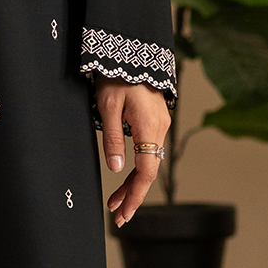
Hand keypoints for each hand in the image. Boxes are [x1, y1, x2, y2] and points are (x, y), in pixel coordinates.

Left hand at [95, 81, 170, 225]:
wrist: (131, 51)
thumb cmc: (116, 76)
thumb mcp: (107, 107)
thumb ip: (113, 140)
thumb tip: (115, 169)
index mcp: (149, 128)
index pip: (146, 172)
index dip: (135, 195)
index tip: (124, 213)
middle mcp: (160, 128)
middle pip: (149, 171)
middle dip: (133, 195)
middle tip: (118, 216)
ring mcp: (160, 124)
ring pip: (149, 161)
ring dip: (133, 182)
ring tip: (115, 201)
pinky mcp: (156, 119)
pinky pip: (149, 150)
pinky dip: (138, 166)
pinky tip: (126, 175)